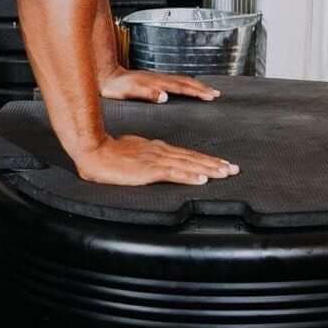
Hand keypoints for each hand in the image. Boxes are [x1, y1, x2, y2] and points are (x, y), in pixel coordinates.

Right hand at [73, 133, 238, 187]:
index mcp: (157, 148)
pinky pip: (174, 173)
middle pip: (193, 158)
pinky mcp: (149, 170)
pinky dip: (190, 175)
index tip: (221, 164)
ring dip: (208, 169)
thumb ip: (146, 157)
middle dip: (215, 164)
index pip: (186, 154)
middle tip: (234, 169)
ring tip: (225, 173)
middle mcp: (160, 152)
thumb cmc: (108, 153)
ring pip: (189, 164)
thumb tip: (155, 163)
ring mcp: (156, 160)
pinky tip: (201, 179)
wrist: (94, 151)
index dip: (205, 160)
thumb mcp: (132, 152)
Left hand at [98, 69, 220, 104]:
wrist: (105, 75)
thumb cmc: (115, 86)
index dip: (197, 92)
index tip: (211, 96)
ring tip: (207, 90)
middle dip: (202, 87)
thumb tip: (164, 96)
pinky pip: (175, 81)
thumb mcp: (129, 91)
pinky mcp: (153, 80)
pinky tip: (186, 88)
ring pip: (181, 80)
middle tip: (216, 94)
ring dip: (196, 85)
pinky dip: (185, 84)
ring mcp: (156, 78)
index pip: (182, 87)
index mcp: (156, 83)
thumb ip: (147, 93)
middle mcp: (158, 79)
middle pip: (185, 81)